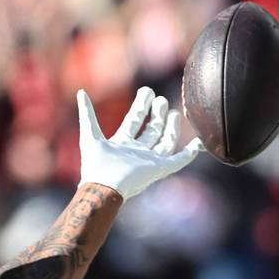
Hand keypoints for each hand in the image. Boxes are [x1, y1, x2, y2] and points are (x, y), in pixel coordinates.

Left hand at [77, 87, 203, 199]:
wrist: (104, 186)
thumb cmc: (96, 164)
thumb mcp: (89, 134)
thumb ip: (86, 113)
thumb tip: (80, 92)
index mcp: (122, 143)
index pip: (134, 121)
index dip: (141, 106)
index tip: (147, 91)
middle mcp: (137, 152)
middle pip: (150, 130)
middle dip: (156, 114)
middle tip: (161, 99)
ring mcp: (149, 161)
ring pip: (164, 142)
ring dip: (170, 128)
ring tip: (175, 112)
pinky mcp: (159, 169)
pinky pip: (177, 161)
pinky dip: (189, 153)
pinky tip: (197, 143)